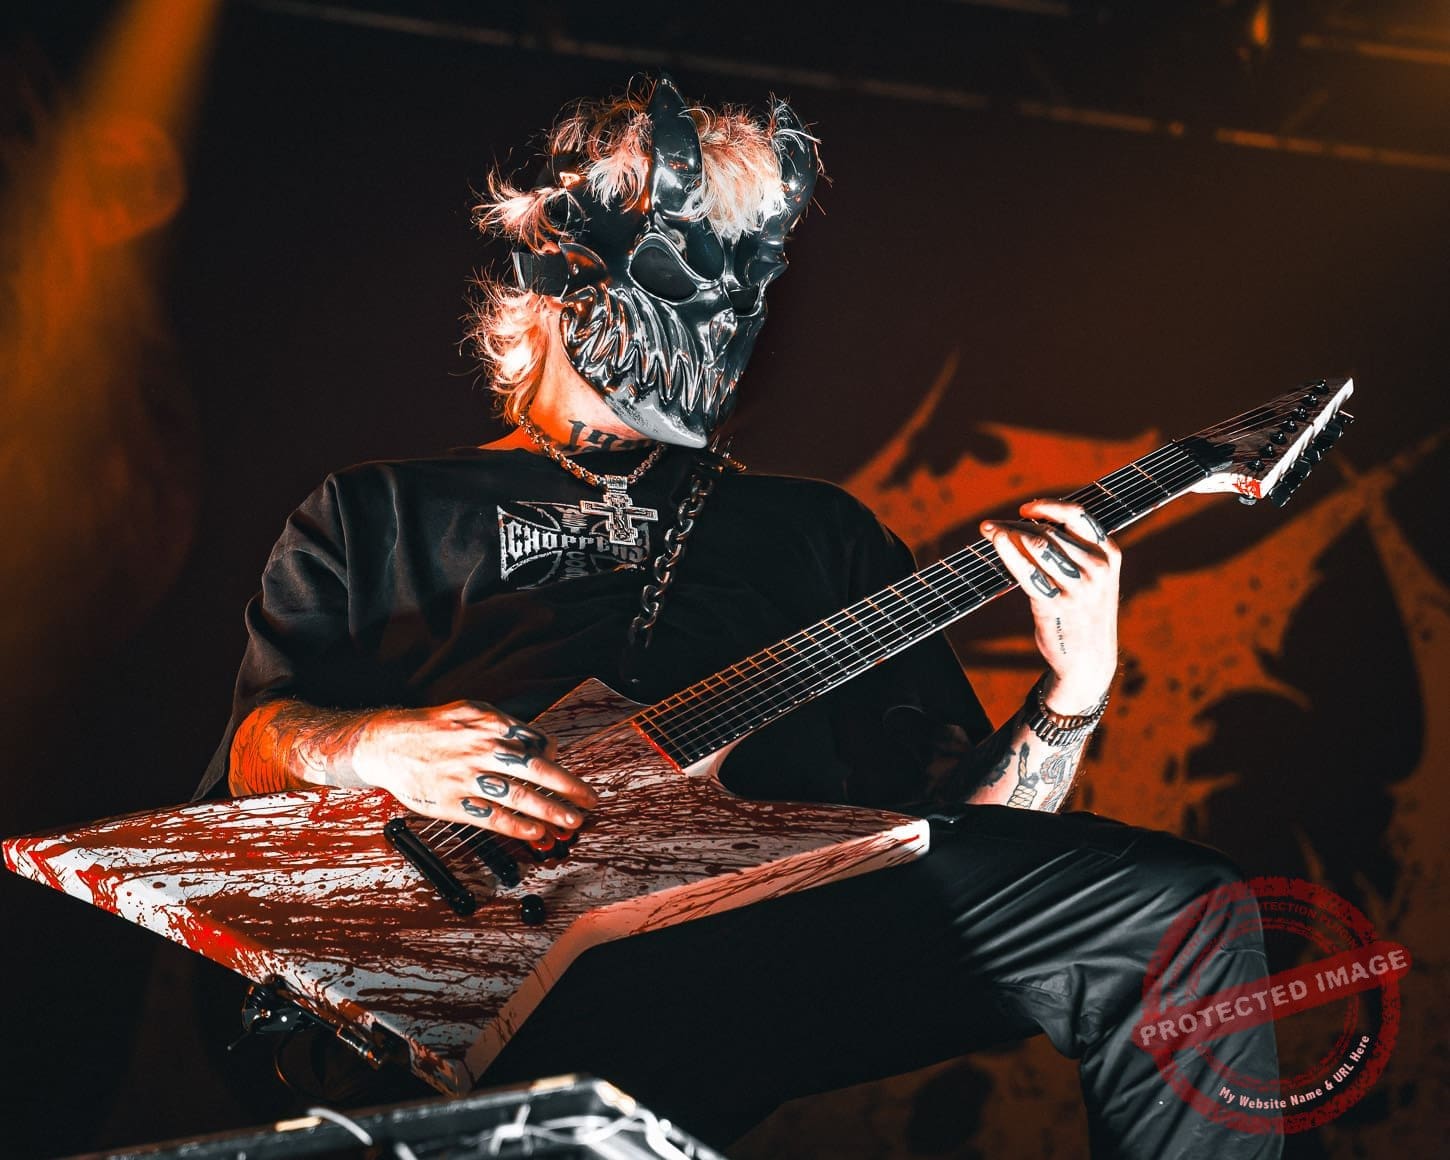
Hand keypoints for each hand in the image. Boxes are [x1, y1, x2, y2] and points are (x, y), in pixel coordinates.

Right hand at [350, 701, 596, 836]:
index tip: (568, 778)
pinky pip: (493, 817)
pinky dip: (517, 826)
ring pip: (519, 796)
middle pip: (537, 770)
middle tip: (590, 800)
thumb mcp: (472, 710)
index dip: (557, 761)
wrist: (389, 743)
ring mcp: (469, 777)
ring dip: (550, 811)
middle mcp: (483, 750)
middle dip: (568, 787)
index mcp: (491, 725)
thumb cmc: (435, 728)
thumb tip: (544, 745)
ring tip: (572, 821)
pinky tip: (535, 832)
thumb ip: (508, 726)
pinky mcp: (454, 802)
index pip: (538, 743)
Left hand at [981, 500, 1120, 711]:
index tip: (1025, 509)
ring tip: (988, 530)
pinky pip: (1026, 571)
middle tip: (992, 526)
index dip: (1048, 506)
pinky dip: (1008, 553)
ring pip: (1037, 546)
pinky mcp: (1055, 604)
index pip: (1078, 515)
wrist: (1089, 657)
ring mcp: (1077, 586)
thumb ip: (1074, 548)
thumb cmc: (1084, 609)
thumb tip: (1028, 520)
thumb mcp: (1094, 575)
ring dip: (1007, 534)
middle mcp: (1097, 567)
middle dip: (1016, 525)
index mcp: (1109, 553)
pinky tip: (996, 544)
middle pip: (1049, 531)